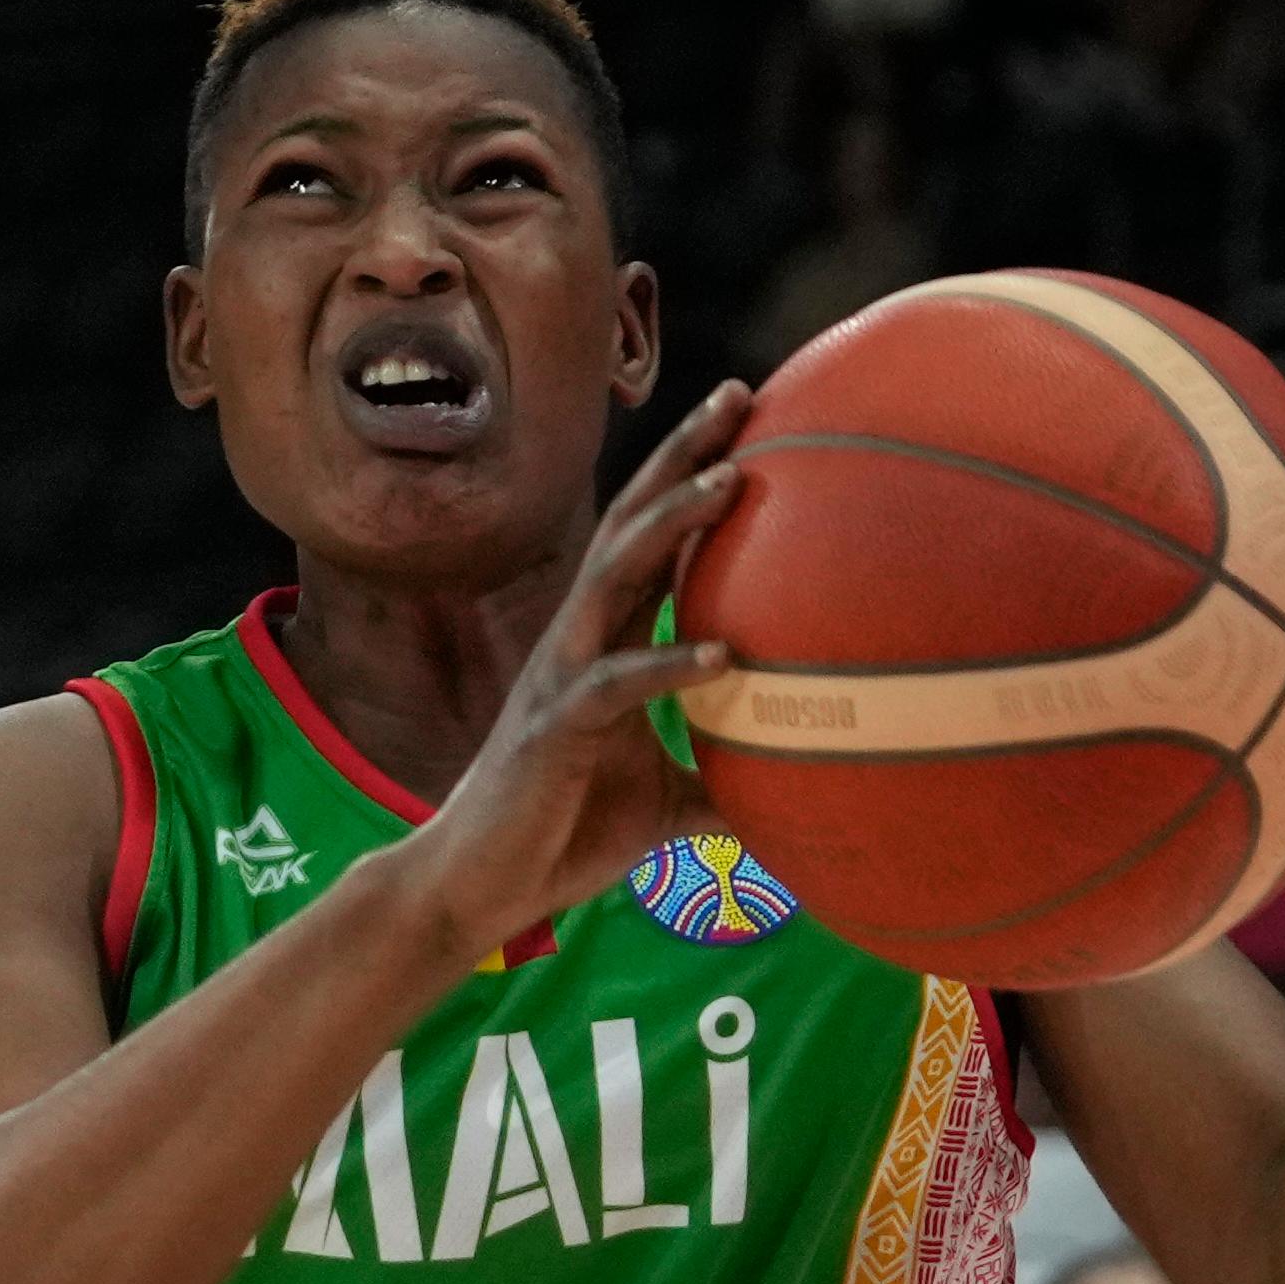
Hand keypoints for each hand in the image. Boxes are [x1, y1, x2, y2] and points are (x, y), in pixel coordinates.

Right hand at [392, 382, 745, 967]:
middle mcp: (580, 641)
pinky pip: (615, 685)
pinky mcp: (554, 731)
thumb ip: (724, 785)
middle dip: (682, 457)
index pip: (651, 541)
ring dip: (672, 524)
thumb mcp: (665, 805)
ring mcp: (562, 678)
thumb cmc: (564, 837)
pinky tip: (724, 656)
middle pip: (631, 524)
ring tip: (730, 482)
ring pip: (615, 576)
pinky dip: (668, 666)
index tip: (749, 417)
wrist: (481, 886)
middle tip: (740, 397)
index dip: (691, 475)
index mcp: (605, 644)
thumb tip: (803, 802)